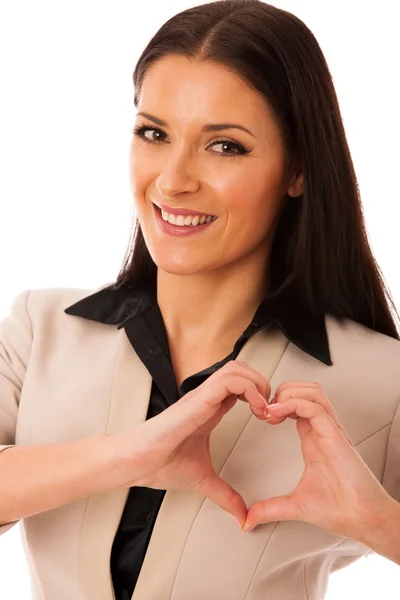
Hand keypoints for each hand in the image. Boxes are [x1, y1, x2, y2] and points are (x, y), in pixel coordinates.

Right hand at [113, 360, 269, 525]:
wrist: (137, 463)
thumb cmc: (160, 463)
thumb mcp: (203, 479)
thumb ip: (225, 495)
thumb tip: (241, 517)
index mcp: (209, 410)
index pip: (239, 386)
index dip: (259, 395)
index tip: (269, 419)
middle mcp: (207, 398)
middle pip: (242, 370)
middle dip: (263, 384)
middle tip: (271, 410)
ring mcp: (203, 396)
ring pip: (238, 369)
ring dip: (258, 384)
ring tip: (265, 409)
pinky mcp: (199, 399)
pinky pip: (230, 380)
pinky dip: (250, 390)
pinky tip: (256, 410)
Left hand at [243, 382, 397, 547]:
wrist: (364, 520)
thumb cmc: (340, 509)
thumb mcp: (295, 506)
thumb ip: (270, 508)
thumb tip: (248, 520)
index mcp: (314, 439)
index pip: (297, 404)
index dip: (277, 403)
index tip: (261, 416)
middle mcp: (322, 430)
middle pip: (305, 390)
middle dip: (281, 391)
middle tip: (264, 409)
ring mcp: (330, 431)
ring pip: (312, 392)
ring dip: (288, 393)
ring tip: (271, 409)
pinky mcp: (336, 436)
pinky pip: (315, 408)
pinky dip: (294, 404)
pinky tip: (277, 414)